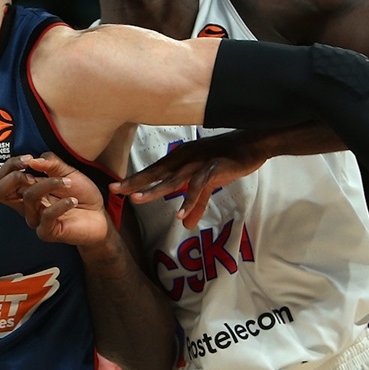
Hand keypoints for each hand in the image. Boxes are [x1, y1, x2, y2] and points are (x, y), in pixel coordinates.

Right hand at [0, 153, 112, 246]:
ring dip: (50, 183)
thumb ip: (51, 163)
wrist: (99, 216)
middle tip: (33, 172)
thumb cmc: (80, 194)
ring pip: (29, 197)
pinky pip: (47, 216)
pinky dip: (61, 204)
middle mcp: (25, 205)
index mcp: (26, 189)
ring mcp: (35, 219)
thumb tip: (33, 160)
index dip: (9, 166)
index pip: (0, 179)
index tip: (28, 158)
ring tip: (69, 182)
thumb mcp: (67, 172)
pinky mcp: (47, 232)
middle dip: (14, 176)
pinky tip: (73, 201)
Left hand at [113, 133, 265, 228]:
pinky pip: (198, 185)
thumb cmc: (228, 159)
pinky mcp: (214, 167)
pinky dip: (189, 200)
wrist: (254, 144)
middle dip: (134, 182)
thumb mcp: (209, 183)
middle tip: (114, 190)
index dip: (134, 179)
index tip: (114, 189)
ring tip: (137, 199)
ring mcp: (199, 161)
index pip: (153, 171)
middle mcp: (185, 158)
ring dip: (154, 189)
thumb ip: (196, 204)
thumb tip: (186, 225)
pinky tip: (180, 214)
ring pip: (172, 178)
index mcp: (180, 158)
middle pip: (156, 173)